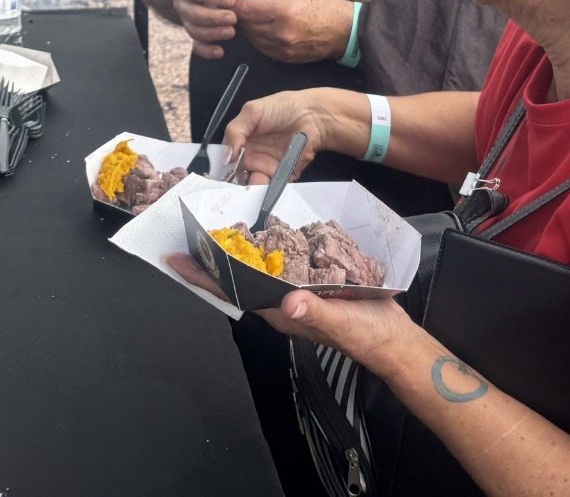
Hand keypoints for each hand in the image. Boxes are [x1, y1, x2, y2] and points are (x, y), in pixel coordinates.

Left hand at [165, 252, 409, 372]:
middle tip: (189, 235)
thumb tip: (289, 301)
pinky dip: (267, 248)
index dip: (204, 277)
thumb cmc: (367, 335)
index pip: (233, 292)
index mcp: (280, 311)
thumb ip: (317, 313)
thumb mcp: (343, 323)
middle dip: (212, 260)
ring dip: (236, 252)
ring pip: (256, 271)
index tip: (177, 260)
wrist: (393, 339)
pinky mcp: (313, 284)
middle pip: (238, 279)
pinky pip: (281, 265)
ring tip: (216, 230)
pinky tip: (264, 234)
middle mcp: (282, 301)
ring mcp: (296, 293)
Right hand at [170, 0, 241, 59]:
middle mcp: (180, 3)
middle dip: (213, 18)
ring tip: (231, 32)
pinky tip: (220, 51)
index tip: (231, 0)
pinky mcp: (194, 33)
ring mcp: (186, 20)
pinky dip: (206, 51)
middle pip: (192, 14)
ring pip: (194, 30)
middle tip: (232, 18)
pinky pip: (196, 45)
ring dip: (213, 33)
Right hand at [220, 89, 342, 183]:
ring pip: (256, 185)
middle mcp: (252, 156)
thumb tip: (227, 158)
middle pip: (238, 177)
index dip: (222, 170)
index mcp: (241, 142)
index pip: (226, 160)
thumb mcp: (252, 112)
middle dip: (237, 185)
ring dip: (255, 189)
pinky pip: (275, 188)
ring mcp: (268, 167)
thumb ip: (234, 132)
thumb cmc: (281, 108)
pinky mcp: (285, 175)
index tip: (221, 178)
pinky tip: (270, 190)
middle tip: (238, 186)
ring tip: (257, 185)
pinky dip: (272, 191)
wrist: (313, 115)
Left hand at [234, 0, 352, 63]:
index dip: (235, 5)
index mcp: (282, 12)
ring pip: (253, 40)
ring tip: (247, 20)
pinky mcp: (286, 58)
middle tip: (235, 9)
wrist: (346, 31)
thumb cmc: (325, 7)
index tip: (228, 1)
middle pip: (247, 27)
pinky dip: (259, 40)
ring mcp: (283, 49)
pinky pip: (264, 49)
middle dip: (239, 17)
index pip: (248, 10)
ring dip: (247, 30)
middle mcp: (280, 33)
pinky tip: (260, 31)